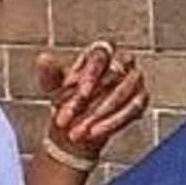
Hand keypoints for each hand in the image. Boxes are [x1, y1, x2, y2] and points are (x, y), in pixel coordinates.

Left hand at [39, 41, 148, 163]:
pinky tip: (95, 133)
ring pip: (123, 94)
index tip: (79, 95)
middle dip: (93, 99)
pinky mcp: (141, 99)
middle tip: (69, 119)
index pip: (100, 56)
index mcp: (100, 51)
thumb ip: (49, 72)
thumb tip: (44, 58)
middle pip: (115, 75)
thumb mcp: (53, 86)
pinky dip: (112, 123)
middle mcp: (123, 61)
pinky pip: (132, 110)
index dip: (90, 75)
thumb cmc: (68, 98)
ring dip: (100, 114)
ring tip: (78, 132)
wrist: (79, 123)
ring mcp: (135, 79)